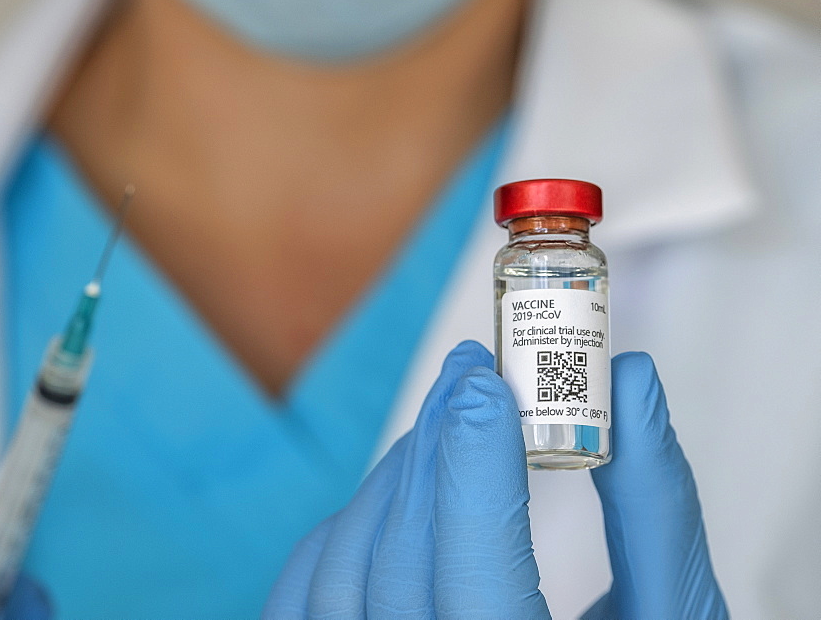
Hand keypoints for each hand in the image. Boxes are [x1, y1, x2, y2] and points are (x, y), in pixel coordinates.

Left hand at [263, 342, 726, 618]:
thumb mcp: (667, 618)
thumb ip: (652, 509)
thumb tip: (630, 383)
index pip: (478, 588)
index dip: (474, 477)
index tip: (487, 388)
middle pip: (404, 568)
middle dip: (435, 454)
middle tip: (469, 376)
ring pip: (344, 577)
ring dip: (391, 483)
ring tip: (443, 425)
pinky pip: (305, 602)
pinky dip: (342, 532)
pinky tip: (391, 493)